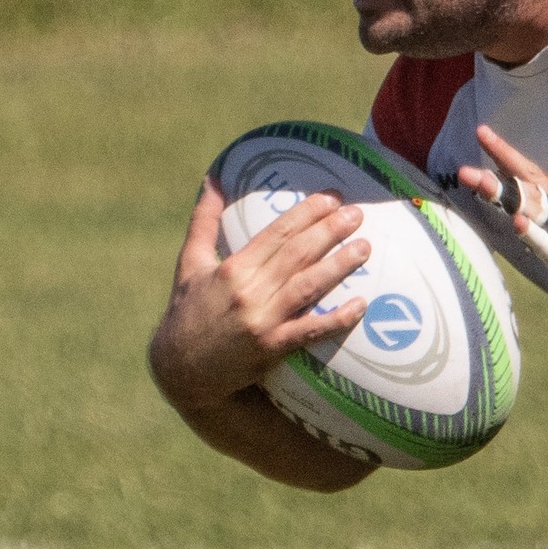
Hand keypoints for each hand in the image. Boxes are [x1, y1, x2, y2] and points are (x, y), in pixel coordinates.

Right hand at [148, 174, 369, 411]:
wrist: (182, 370)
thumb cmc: (187, 312)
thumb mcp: (189, 263)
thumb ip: (204, 220)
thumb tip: (212, 178)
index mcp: (233, 267)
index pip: (277, 232)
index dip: (306, 213)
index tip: (331, 197)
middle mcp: (249, 290)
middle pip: (297, 254)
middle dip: (329, 231)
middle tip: (357, 213)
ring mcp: (263, 320)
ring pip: (308, 286)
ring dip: (339, 265)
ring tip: (365, 247)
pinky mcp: (272, 348)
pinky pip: (310, 330)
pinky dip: (336, 319)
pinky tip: (361, 305)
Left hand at [459, 125, 547, 340]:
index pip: (538, 179)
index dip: (510, 157)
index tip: (484, 134)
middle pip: (535, 187)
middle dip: (503, 164)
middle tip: (479, 136)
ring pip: (539, 212)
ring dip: (509, 194)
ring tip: (481, 178)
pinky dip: (536, 236)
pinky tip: (518, 223)